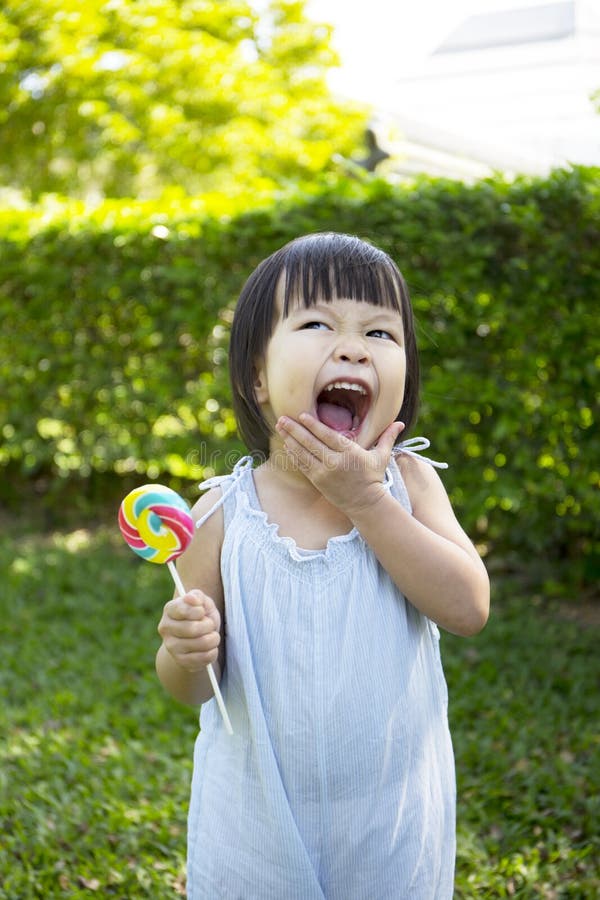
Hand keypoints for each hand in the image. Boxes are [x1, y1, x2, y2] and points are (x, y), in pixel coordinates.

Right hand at [157, 589, 220, 672]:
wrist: (197, 637)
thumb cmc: (201, 616)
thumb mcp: (202, 602)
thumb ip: (198, 596)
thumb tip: (192, 598)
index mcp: (169, 609)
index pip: (183, 610)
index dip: (199, 611)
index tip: (203, 611)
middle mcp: (165, 628)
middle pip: (192, 629)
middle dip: (209, 625)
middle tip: (211, 624)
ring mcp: (171, 646)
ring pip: (200, 644)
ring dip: (213, 639)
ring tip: (213, 636)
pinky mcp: (180, 661)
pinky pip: (202, 658)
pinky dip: (212, 653)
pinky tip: (212, 648)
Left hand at [275, 413, 404, 517]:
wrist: (366, 503)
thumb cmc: (373, 478)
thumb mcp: (381, 456)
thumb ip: (387, 437)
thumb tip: (400, 422)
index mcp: (349, 452)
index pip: (327, 435)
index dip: (313, 424)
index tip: (301, 415)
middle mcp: (335, 462)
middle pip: (310, 441)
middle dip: (294, 429)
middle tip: (282, 418)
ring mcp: (324, 472)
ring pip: (303, 452)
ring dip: (289, 439)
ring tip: (279, 427)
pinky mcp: (318, 481)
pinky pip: (302, 465)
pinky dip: (293, 454)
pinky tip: (286, 445)